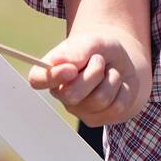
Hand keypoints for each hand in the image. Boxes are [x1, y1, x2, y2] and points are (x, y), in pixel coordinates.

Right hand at [28, 27, 145, 127]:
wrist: (122, 61)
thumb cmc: (100, 50)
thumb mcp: (92, 42)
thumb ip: (79, 51)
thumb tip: (68, 67)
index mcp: (52, 71)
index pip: (37, 80)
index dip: (52, 77)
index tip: (71, 69)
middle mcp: (61, 93)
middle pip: (72, 94)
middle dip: (94, 73)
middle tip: (99, 60)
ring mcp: (80, 109)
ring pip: (99, 99)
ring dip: (112, 78)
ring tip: (109, 71)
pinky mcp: (99, 119)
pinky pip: (116, 106)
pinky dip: (123, 89)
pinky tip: (117, 85)